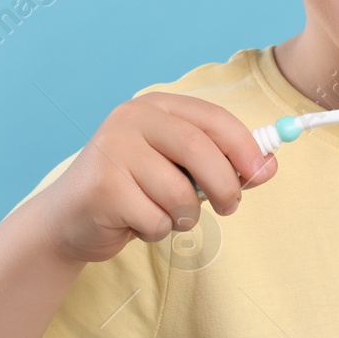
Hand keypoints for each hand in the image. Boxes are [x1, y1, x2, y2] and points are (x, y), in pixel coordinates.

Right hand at [39, 92, 277, 263]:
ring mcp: (112, 151)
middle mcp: (131, 120)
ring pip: (179, 193)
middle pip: (199, 150)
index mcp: (156, 107)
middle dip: (225, 185)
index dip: (244, 146)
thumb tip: (269, 166)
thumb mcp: (180, 170)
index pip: (212, 118)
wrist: (69, 219)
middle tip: (230, 206)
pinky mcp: (102, 187)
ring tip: (162, 213)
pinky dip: (157, 230)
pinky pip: (156, 219)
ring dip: (184, 216)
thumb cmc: (135, 191)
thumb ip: (222, 164)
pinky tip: (134, 222)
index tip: (263, 171)